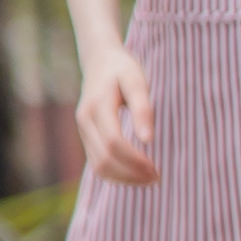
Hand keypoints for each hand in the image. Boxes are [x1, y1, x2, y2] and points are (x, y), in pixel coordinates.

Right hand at [75, 36, 159, 183]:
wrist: (99, 61)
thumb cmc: (122, 70)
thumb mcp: (136, 81)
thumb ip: (142, 109)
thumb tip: (148, 140)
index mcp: (97, 106)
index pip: (113, 142)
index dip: (135, 160)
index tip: (157, 168)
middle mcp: (84, 120)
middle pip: (104, 159)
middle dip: (131, 174)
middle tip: (157, 177)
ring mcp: (82, 130)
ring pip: (98, 166)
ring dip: (124, 178)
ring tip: (149, 179)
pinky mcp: (85, 137)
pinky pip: (97, 164)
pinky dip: (116, 175)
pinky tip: (135, 174)